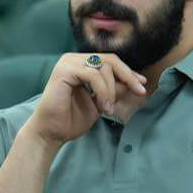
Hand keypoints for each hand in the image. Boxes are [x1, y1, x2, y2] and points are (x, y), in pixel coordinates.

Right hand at [28, 53, 146, 145]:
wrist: (51, 132)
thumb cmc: (71, 119)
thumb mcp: (101, 103)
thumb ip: (114, 90)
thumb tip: (135, 81)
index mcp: (81, 64)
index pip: (110, 62)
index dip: (128, 73)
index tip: (142, 86)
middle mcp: (74, 59)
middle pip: (110, 60)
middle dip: (128, 76)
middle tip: (139, 92)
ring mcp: (67, 62)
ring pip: (103, 67)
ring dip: (111, 90)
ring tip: (109, 109)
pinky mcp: (64, 70)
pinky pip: (93, 75)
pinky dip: (102, 90)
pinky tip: (102, 106)